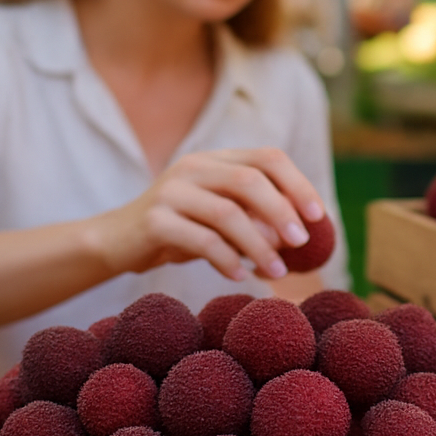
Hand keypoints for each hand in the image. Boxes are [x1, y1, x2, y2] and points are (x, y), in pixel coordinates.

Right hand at [92, 148, 326, 281]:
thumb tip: (300, 237)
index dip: (298, 184)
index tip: (318, 216)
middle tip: (302, 244)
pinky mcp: (155, 220)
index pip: (267, 158)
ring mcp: (171, 191)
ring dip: (259, 245)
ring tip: (277, 272)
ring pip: (228, 213)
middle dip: (282, 212)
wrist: (117, 242)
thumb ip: (254, 218)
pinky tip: (240, 277)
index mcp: (215, 159)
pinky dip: (228, 260)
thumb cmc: (179, 232)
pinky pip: (202, 240)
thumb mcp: (218, 219)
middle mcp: (194, 167)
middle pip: (250, 181)